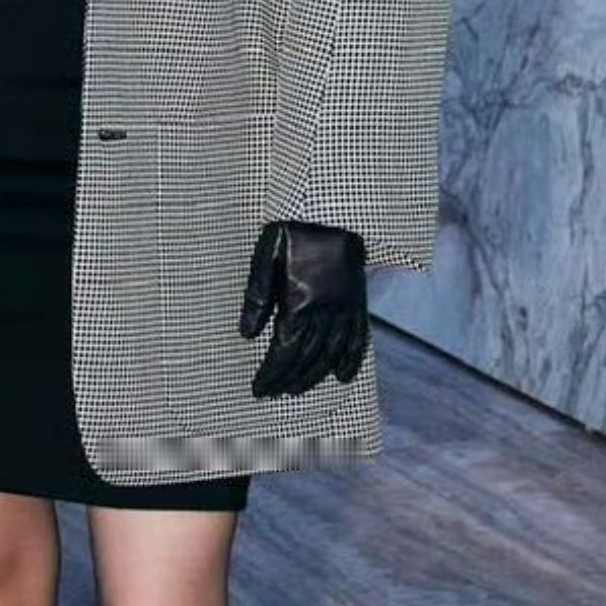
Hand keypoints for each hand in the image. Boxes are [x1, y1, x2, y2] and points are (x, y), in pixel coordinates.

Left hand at [238, 219, 369, 396]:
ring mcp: (345, 308)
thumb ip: (256, 296)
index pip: (285, 350)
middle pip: (306, 358)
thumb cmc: (292, 232)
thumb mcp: (266, 257)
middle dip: (287, 380)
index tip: (259, 388)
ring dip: (313, 376)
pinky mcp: (357, 302)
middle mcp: (326, 310)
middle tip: (271, 393)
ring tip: (295, 390)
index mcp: (300, 301)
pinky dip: (352, 360)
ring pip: (331, 354)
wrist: (332, 211)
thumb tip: (246, 334)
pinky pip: (359, 338)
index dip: (271, 373)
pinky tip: (342, 377)